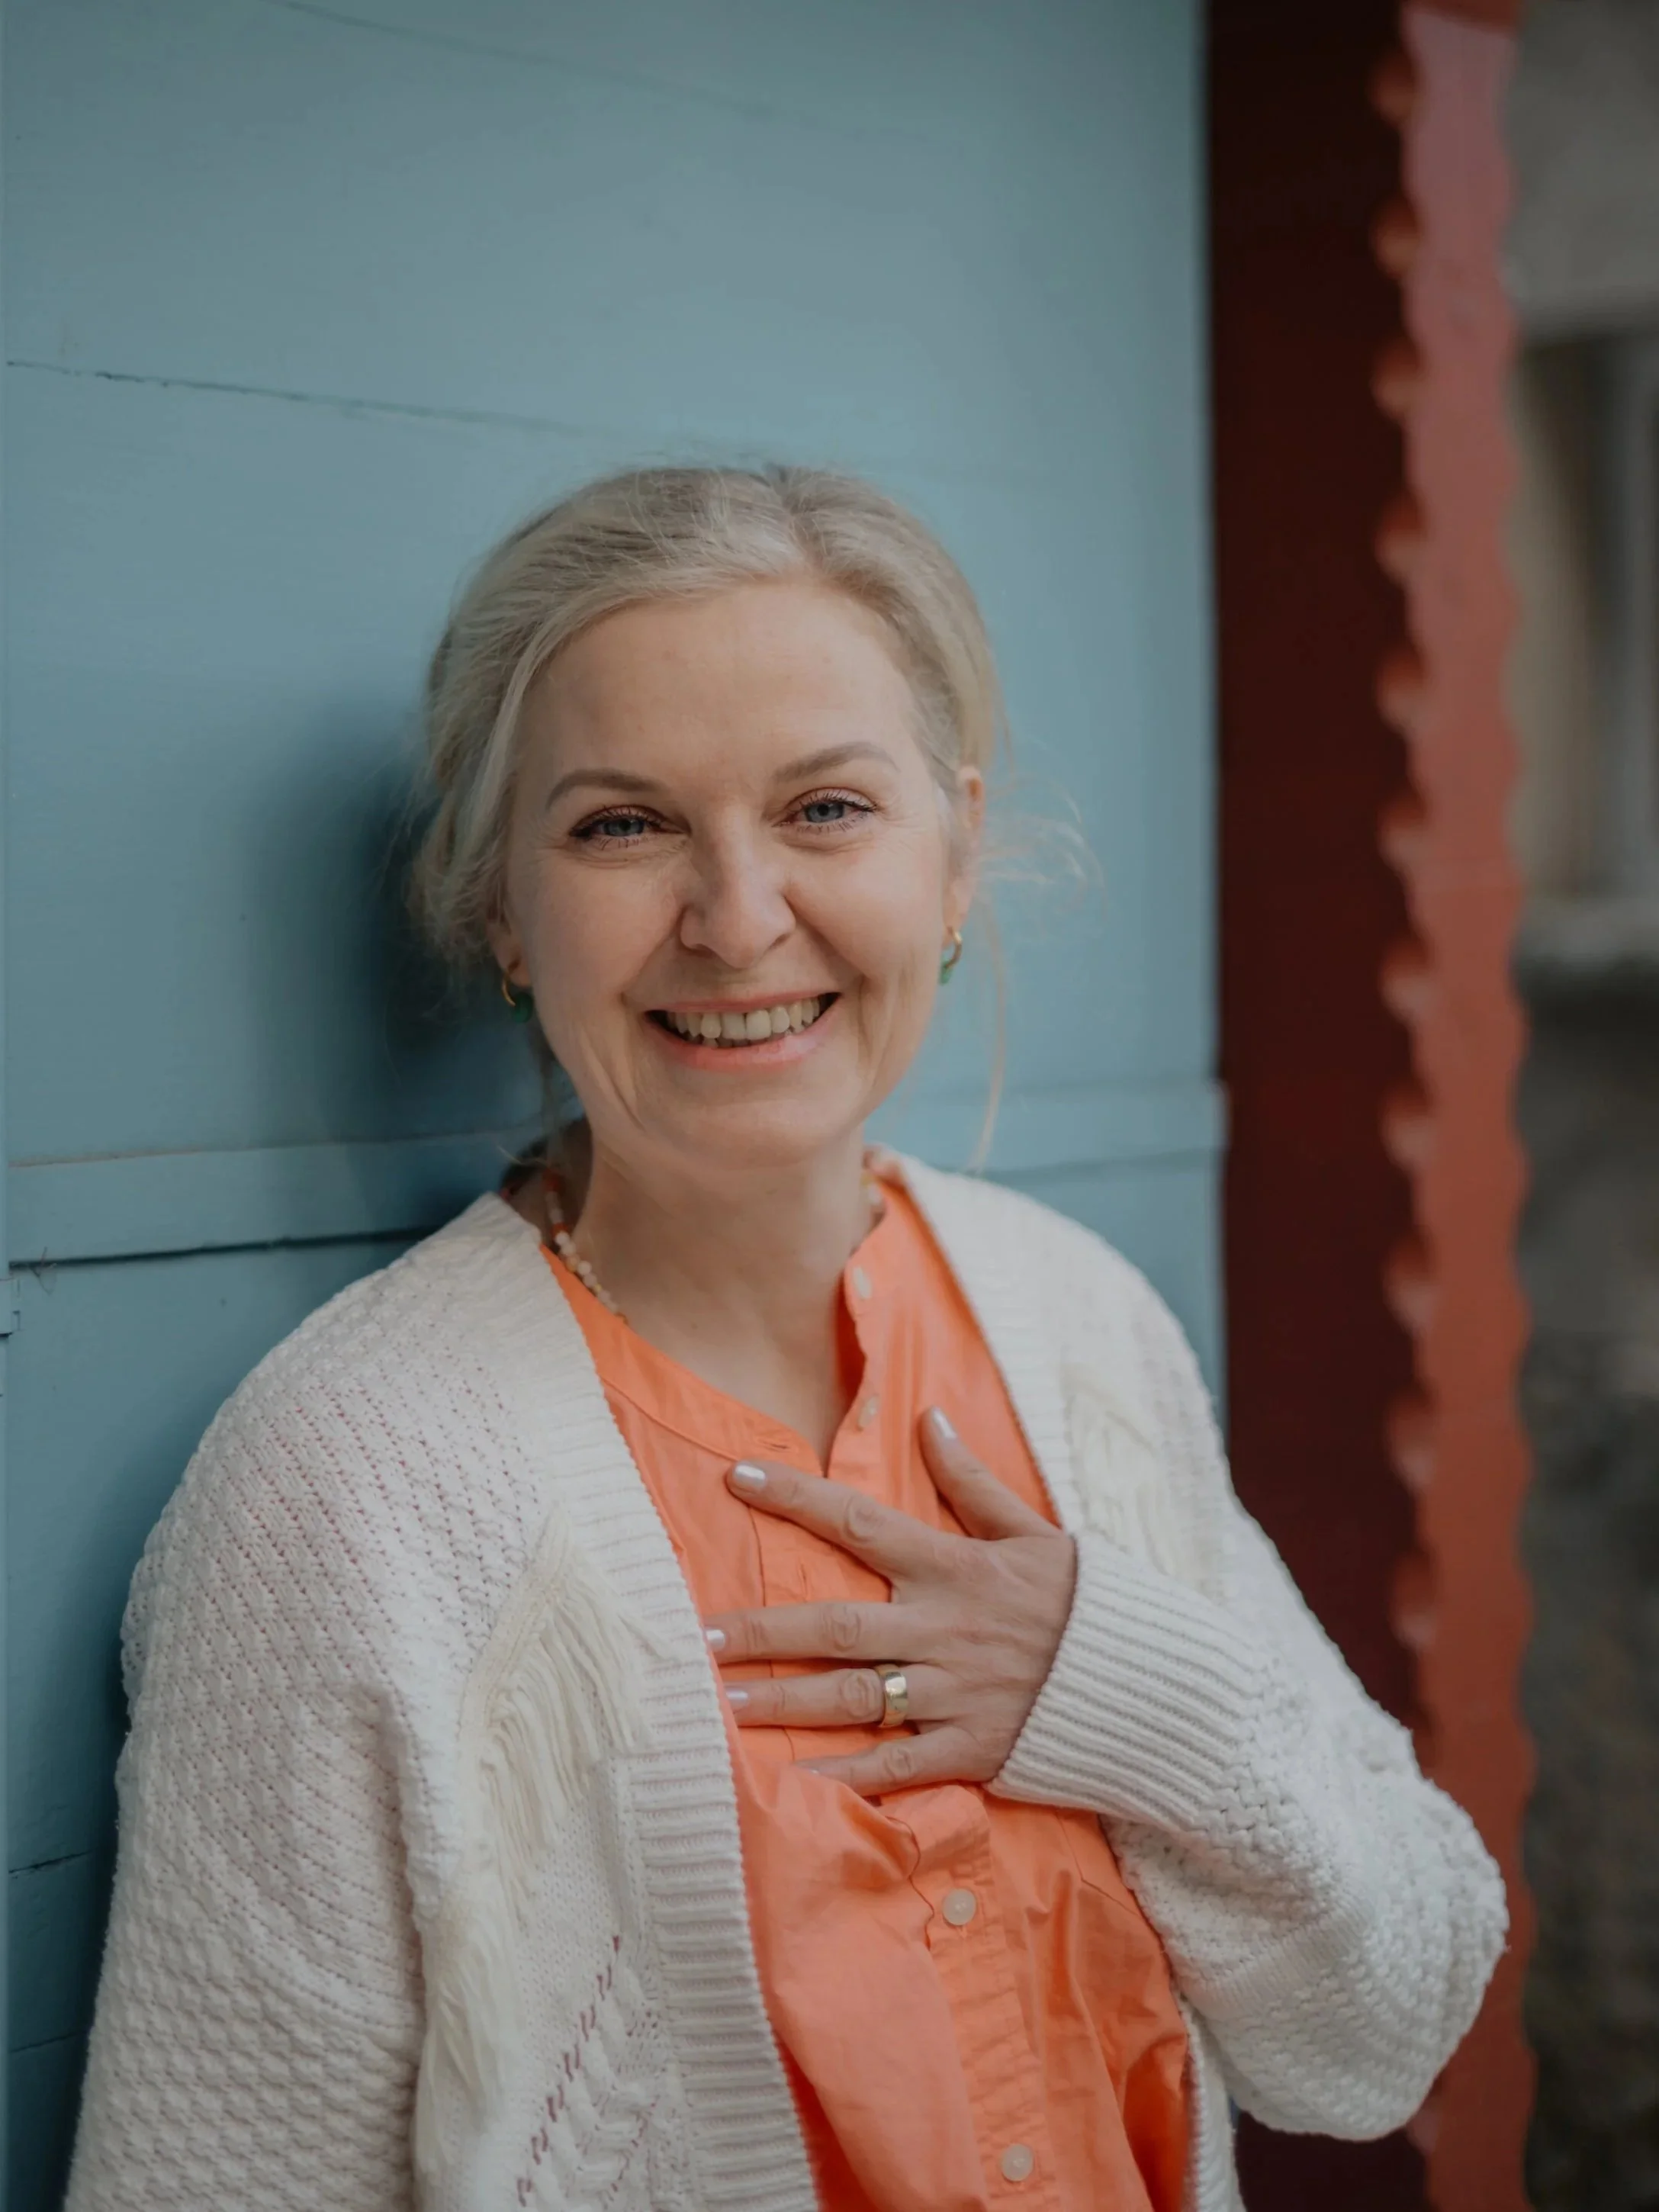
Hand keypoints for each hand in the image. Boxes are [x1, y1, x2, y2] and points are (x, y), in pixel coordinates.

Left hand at [702, 1408, 1076, 1795]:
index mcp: (956, 1567)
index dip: (796, 1497)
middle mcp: (946, 1628)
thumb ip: (973, 1481)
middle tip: (699, 1636)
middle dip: (765, 1630)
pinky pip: (897, 1769)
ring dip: (785, 1702)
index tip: (734, 1476)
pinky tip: (793, 1788)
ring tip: (722, 1704)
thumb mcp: (1037, 1531)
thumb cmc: (1092, 1602)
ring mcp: (956, 1694)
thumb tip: (930, 1416)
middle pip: (838, 1625)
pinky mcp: (973, 1751)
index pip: (860, 1522)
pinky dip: (845, 1782)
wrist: (1159, 1686)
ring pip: (855, 1698)